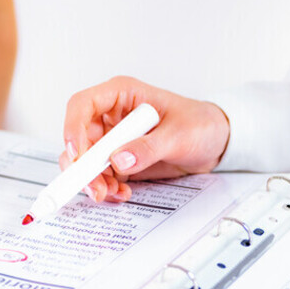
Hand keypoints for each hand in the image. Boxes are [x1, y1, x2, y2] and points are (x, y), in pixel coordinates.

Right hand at [60, 76, 229, 202]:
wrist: (217, 143)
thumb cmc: (201, 124)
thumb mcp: (179, 135)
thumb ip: (149, 147)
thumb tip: (118, 159)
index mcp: (122, 95)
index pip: (83, 105)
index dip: (73, 128)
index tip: (78, 154)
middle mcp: (111, 115)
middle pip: (79, 138)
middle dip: (81, 165)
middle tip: (93, 186)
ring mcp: (114, 138)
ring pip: (85, 160)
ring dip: (92, 180)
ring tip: (111, 193)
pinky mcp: (119, 158)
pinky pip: (100, 174)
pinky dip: (106, 186)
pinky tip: (122, 192)